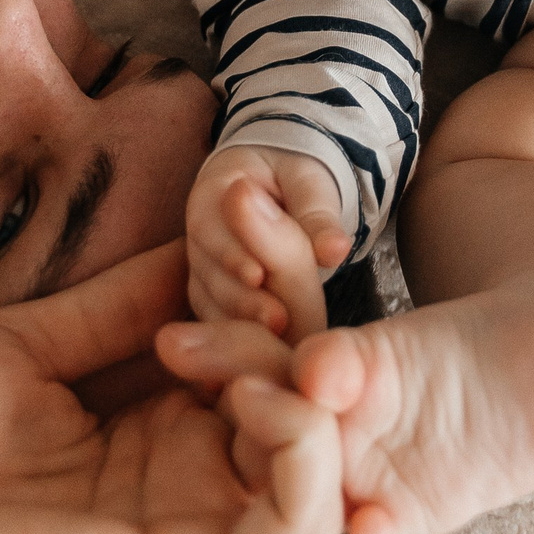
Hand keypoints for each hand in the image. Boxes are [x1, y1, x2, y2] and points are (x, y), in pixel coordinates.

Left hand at [0, 243, 343, 533]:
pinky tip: (235, 388)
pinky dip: (301, 439)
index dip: (252, 278)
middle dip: (282, 306)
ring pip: (318, 448)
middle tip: (229, 261)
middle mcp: (188, 487)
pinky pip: (304, 519)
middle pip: (297, 387)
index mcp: (149, 437)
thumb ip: (113, 308)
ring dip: (291, 370)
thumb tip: (193, 248)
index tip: (219, 222)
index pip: (248, 347)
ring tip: (200, 336)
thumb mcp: (23, 350)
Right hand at [186, 145, 350, 341]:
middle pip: (212, 273)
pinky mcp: (214, 301)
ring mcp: (203, 273)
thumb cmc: (293, 178)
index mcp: (211, 195)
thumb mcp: (308, 183)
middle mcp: (198, 238)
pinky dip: (241, 340)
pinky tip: (269, 354)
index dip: (232, 254)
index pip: (211, 227)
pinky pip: (221, 323)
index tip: (258, 274)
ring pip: (214, 304)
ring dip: (242, 324)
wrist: (279, 185)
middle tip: (276, 319)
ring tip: (278, 338)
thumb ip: (317, 214)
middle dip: (242, 298)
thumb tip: (336, 249)